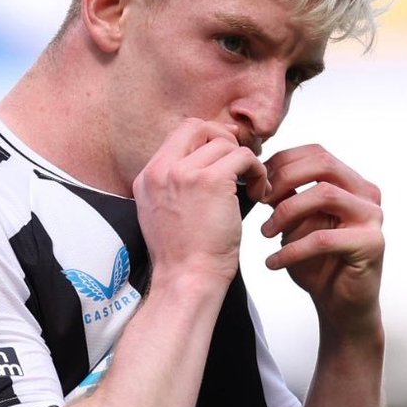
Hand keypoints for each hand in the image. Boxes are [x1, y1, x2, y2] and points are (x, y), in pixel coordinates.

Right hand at [132, 119, 266, 288]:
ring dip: (246, 162)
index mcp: (148, 177)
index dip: (207, 137)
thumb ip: (176, 184)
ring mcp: (184, 173)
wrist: (186, 279)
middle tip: (241, 163)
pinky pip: (244, 157)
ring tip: (252, 186)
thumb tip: (205, 160)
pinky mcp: (211, 181)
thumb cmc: (183, 257)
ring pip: (225, 143)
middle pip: (199, 126)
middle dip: (225, 140)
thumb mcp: (164, 213)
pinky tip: (258, 192)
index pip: (179, 134)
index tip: (225, 154)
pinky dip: (258, 171)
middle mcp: (162, 170)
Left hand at [259, 144, 383, 334]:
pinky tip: (274, 262)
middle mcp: (366, 194)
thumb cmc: (319, 265)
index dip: (283, 162)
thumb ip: (288, 200)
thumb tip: (261, 177)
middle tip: (260, 201)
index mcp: (351, 183)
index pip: (317, 153)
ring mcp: (372, 217)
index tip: (257, 183)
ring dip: (286, 212)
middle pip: (323, 164)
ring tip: (265, 233)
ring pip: (324, 195)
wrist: (341, 306)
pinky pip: (323, 238)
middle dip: (284, 179)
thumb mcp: (297, 225)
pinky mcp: (371, 244)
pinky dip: (292, 250)